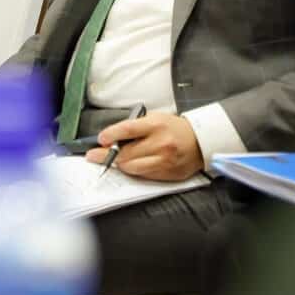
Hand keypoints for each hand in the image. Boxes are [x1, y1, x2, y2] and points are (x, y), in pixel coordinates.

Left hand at [85, 113, 203, 180]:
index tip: (100, 139)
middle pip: (126, 153)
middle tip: (94, 155)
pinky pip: (144, 176)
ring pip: (132, 168)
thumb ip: (134, 127)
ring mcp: (165, 161)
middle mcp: (161, 144)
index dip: (110, 135)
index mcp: (156, 126)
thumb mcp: (154, 119)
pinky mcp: (169, 174)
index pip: (127, 130)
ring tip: (111, 160)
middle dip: (106, 155)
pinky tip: (129, 165)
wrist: (200, 141)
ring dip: (118, 165)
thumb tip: (111, 138)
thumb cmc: (173, 128)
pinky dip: (133, 171)